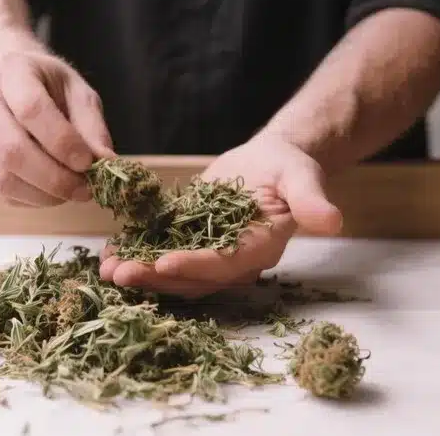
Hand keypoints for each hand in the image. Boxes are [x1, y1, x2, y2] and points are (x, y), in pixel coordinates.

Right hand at [0, 50, 114, 205]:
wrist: (8, 83)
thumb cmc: (49, 87)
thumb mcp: (78, 93)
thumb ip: (92, 127)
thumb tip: (107, 163)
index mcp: (11, 70)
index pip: (31, 110)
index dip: (62, 142)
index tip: (88, 163)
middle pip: (12, 150)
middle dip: (55, 178)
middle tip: (85, 189)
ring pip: (2, 177)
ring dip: (44, 195)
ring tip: (72, 192)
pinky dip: (31, 200)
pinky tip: (51, 193)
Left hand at [99, 133, 342, 297]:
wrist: (270, 163)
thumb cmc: (289, 167)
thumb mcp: (302, 177)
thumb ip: (311, 200)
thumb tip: (334, 220)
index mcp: (260, 250)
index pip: (225, 264)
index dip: (194, 265)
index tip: (163, 263)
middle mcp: (232, 262)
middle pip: (191, 277)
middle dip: (154, 277)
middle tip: (119, 275)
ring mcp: (208, 255)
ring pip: (170, 272)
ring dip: (138, 272)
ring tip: (105, 269)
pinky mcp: (188, 242)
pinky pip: (159, 252)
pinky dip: (135, 253)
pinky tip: (107, 252)